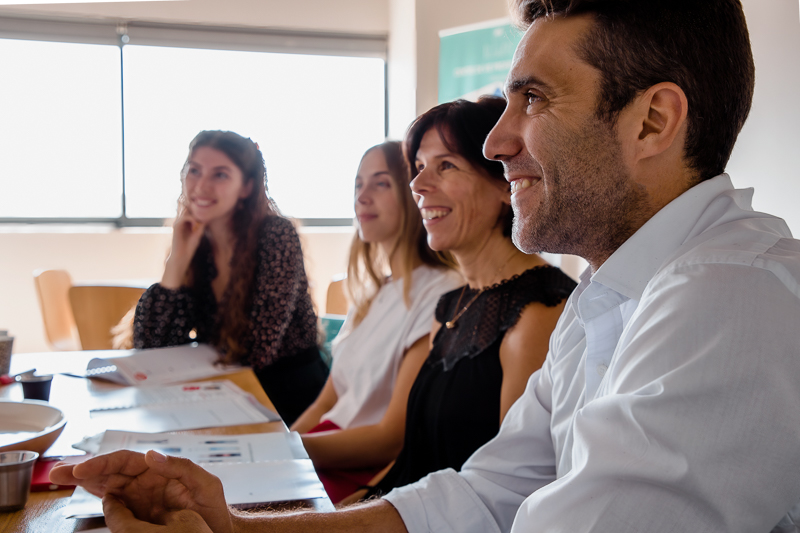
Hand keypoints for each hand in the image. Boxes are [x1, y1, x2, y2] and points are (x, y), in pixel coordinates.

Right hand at [50, 450, 232, 532]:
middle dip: (82, 470)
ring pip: (105, 483)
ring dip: (82, 481)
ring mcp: (139, 495)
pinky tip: (78, 491)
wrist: (217, 530)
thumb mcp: (204, 483)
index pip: (125, 460)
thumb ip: (181, 466)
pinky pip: (111, 500)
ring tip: (56, 477)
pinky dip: (94, 494)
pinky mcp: (136, 512)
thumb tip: (151, 455)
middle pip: (109, 470)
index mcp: (159, 469)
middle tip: (55, 472)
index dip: (102, 463)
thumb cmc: (213, 507)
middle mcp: (146, 479)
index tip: (82, 470)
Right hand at [161, 205, 205, 288]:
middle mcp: (181, 221)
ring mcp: (178, 223)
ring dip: (195, 215)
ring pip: (186, 210)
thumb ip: (201, 225)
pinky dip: (192, 220)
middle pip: (188, 207)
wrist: (182, 256)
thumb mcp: (198, 234)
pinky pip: (185, 217)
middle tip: (204, 217)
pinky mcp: (176, 226)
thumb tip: (207, 217)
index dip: (199, 210)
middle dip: (197, 210)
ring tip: (199, 224)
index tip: (206, 216)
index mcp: (186, 222)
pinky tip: (196, 227)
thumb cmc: (189, 247)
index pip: (191, 210)